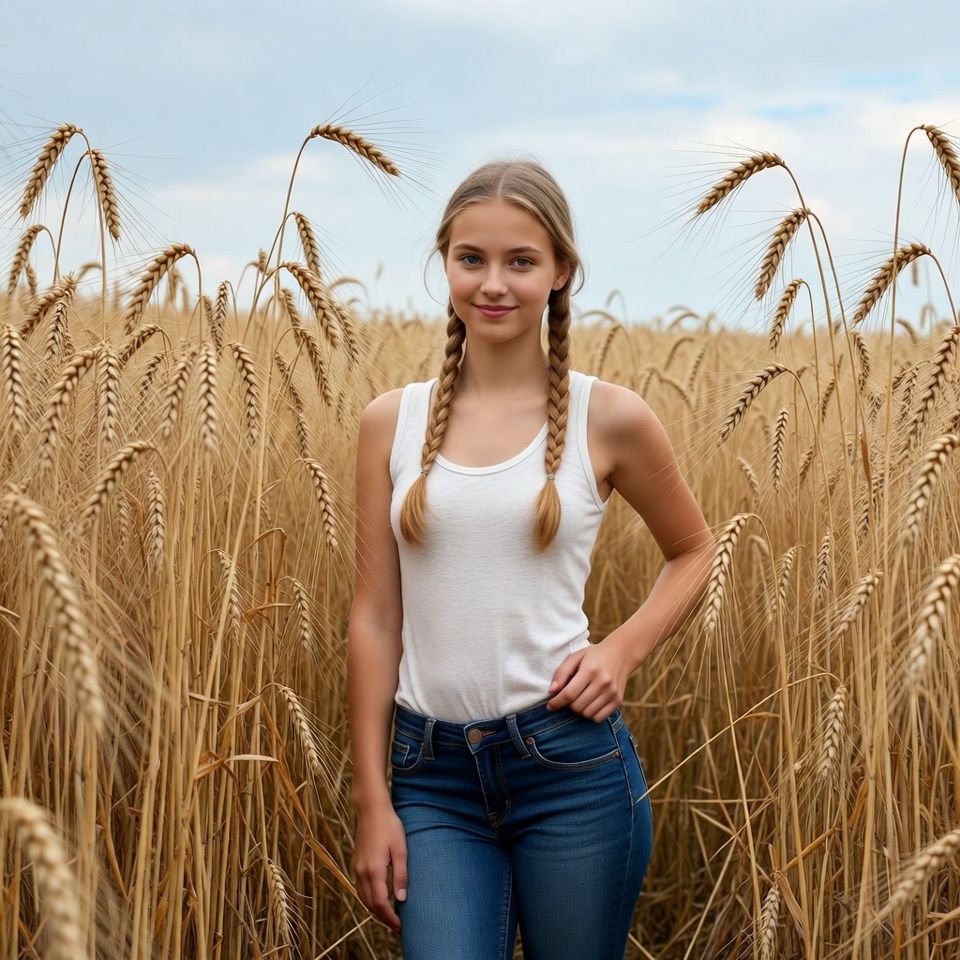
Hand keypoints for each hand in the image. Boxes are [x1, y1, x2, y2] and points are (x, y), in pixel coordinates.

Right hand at [353, 804, 407, 932]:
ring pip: (363, 898)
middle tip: (397, 926)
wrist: (371, 809)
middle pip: (370, 905)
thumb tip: (401, 899)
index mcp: (373, 870)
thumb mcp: (400, 849)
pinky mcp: (356, 863)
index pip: (380, 903)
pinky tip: (378, 900)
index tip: (400, 926)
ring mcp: (357, 868)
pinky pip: (360, 889)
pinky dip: (368, 900)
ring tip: (389, 917)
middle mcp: (362, 872)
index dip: (390, 917)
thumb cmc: (389, 826)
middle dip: (383, 918)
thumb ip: (401, 875)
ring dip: (375, 911)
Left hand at [547, 639, 630, 721]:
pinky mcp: (618, 701)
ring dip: (579, 710)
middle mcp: (603, 682)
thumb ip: (562, 673)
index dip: (556, 702)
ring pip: (587, 714)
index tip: (550, 706)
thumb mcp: (575, 657)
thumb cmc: (593, 656)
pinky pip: (599, 718)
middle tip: (569, 696)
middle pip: (577, 706)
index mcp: (590, 669)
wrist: (621, 654)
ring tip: (579, 699)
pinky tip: (589, 704)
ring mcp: (612, 693)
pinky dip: (590, 715)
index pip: (569, 693)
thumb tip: (552, 691)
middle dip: (568, 705)